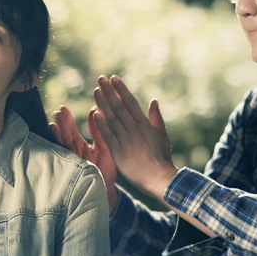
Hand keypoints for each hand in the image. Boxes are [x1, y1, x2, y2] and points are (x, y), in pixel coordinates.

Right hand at [50, 105, 118, 212]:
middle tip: (59, 111)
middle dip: (62, 125)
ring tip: (54, 123)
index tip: (64, 109)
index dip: (68, 121)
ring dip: (59, 135)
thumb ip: (98, 132)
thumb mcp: (104, 148)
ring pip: (63, 146)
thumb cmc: (106, 170)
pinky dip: (59, 149)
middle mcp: (73, 152)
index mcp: (81, 146)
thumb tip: (95, 111)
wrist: (106, 191)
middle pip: (66, 135)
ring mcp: (72, 161)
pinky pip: (65, 158)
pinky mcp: (73, 169)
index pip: (72, 130)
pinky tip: (55, 142)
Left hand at [91, 75, 178, 199]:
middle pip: (119, 106)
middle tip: (100, 78)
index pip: (130, 102)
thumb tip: (153, 100)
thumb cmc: (162, 157)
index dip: (121, 89)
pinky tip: (94, 113)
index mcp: (144, 124)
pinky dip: (101, 124)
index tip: (114, 78)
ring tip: (95, 91)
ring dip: (102, 103)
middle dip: (109, 91)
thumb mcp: (162, 135)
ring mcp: (126, 139)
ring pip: (112, 118)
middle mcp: (134, 129)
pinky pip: (108, 135)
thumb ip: (156, 117)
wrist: (159, 177)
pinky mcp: (118, 151)